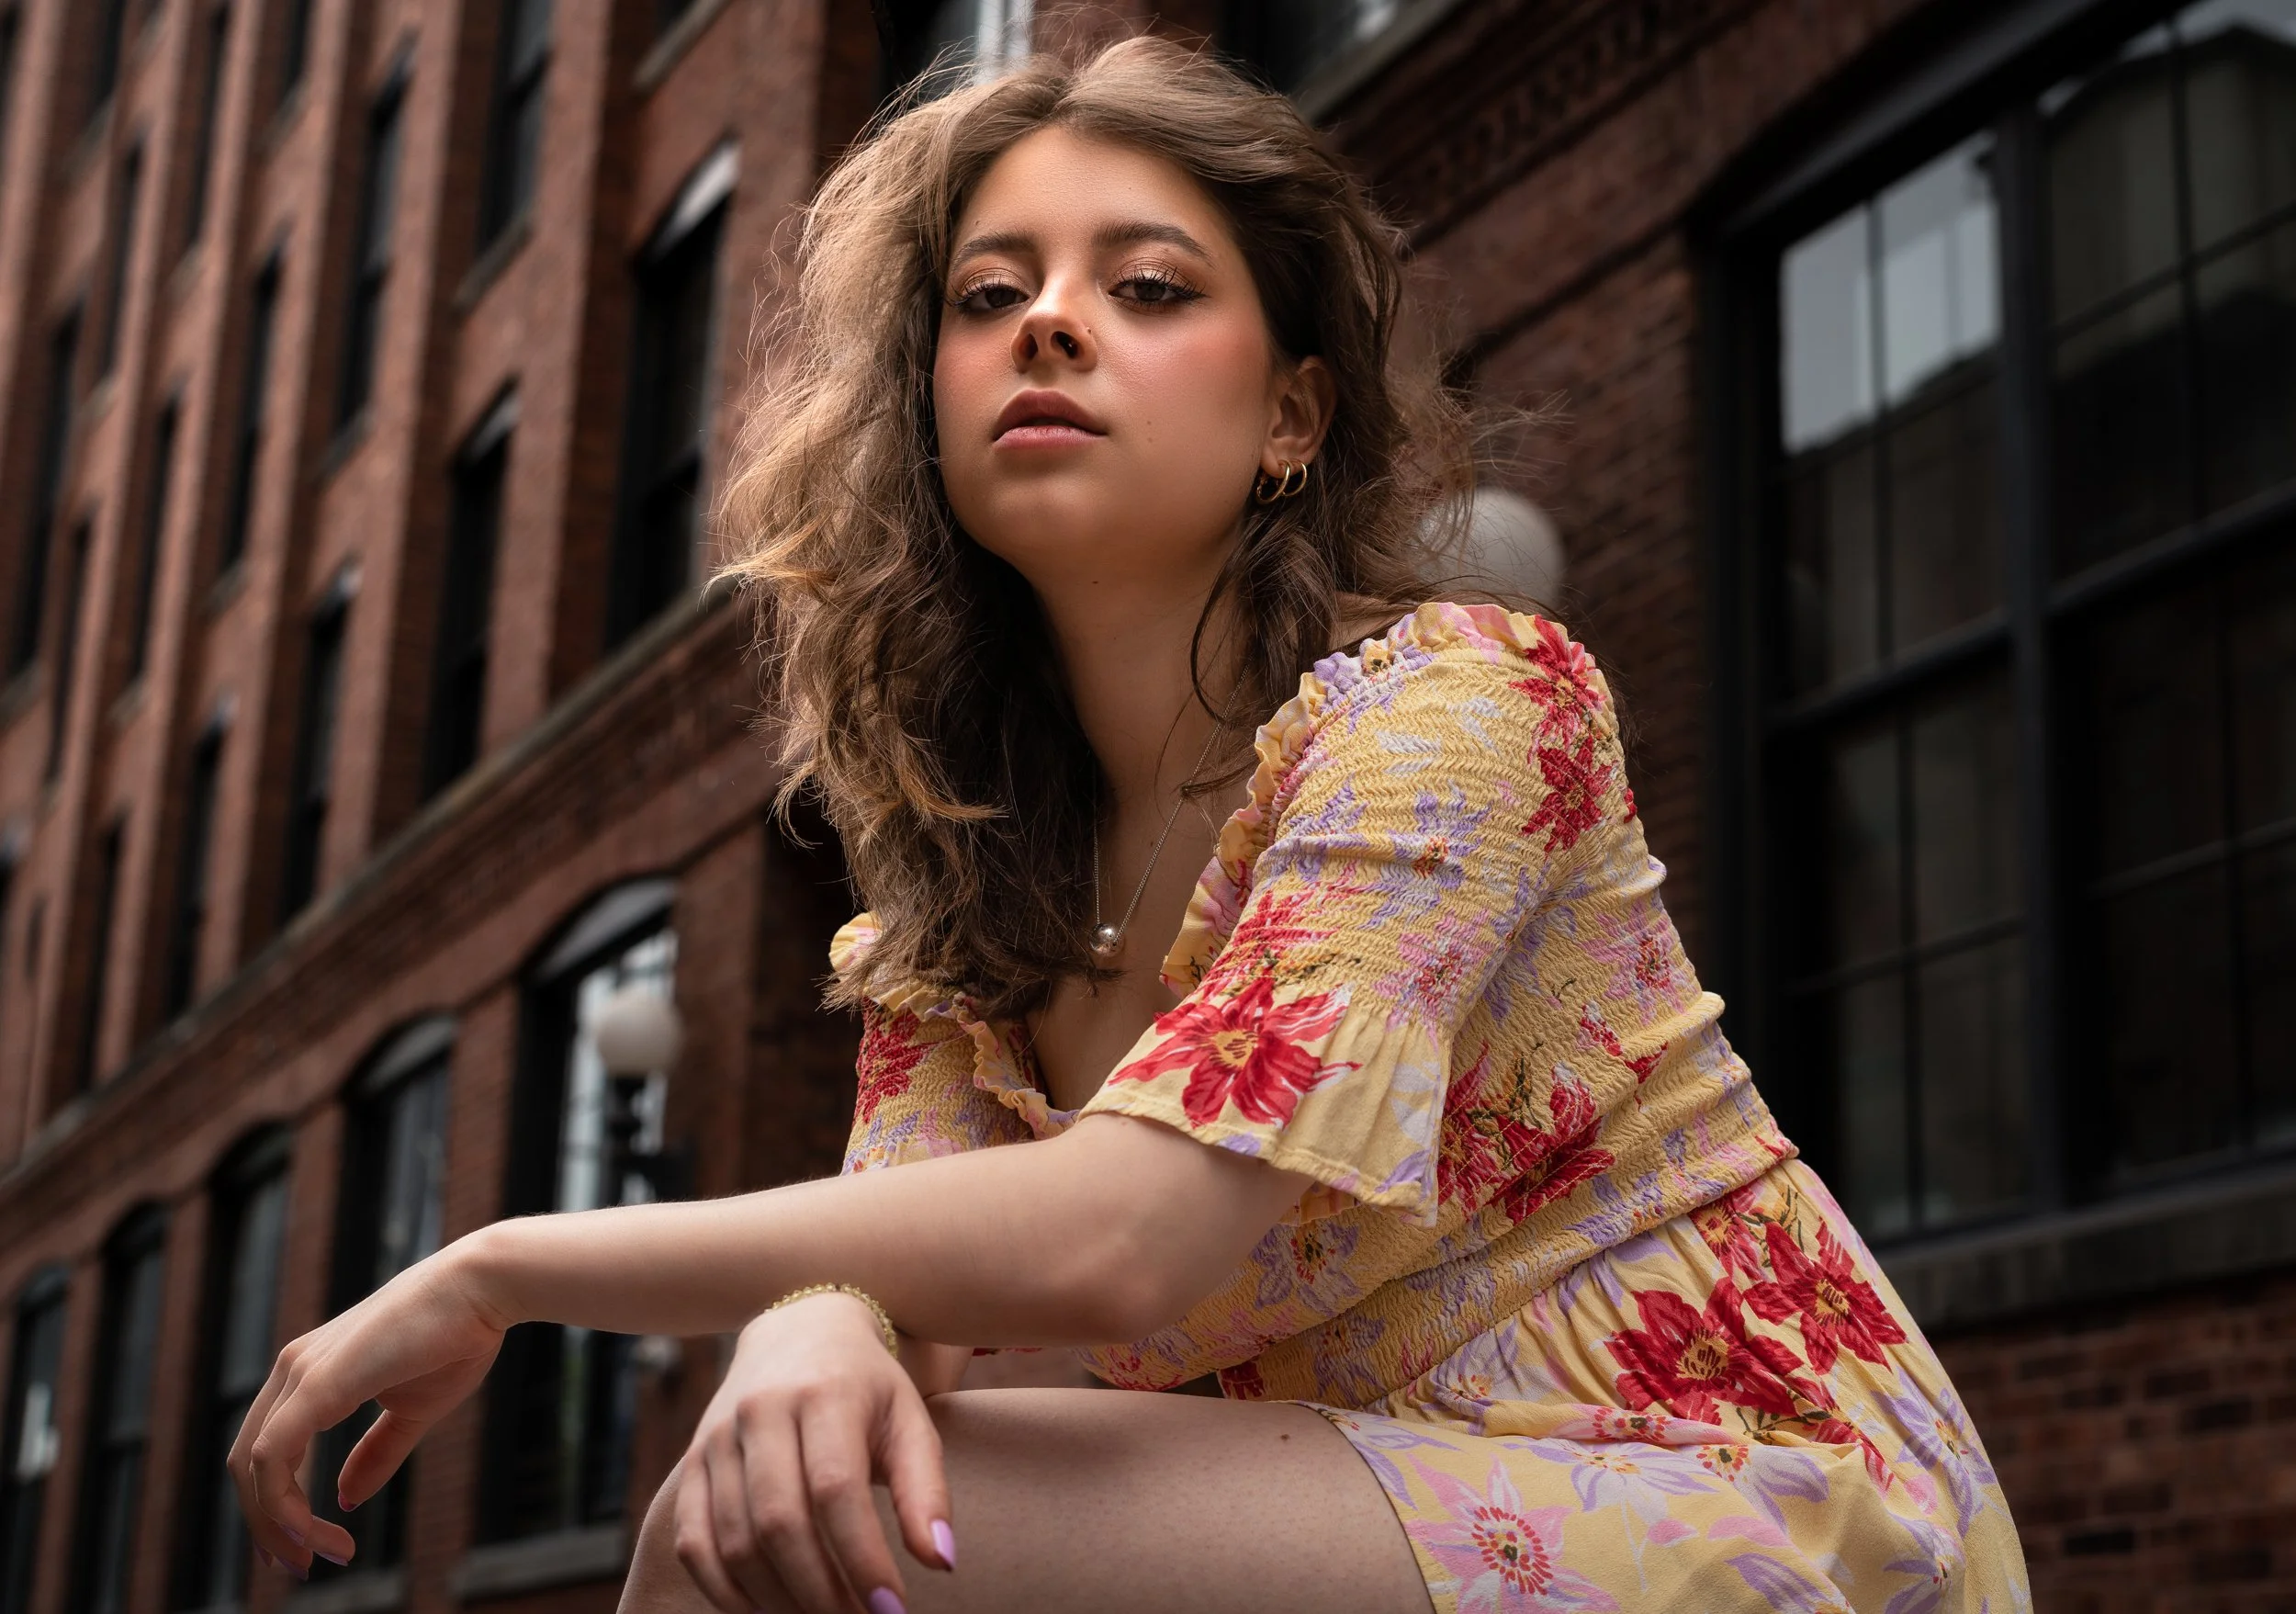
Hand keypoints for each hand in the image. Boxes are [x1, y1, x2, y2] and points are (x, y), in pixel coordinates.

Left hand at [228, 1244, 507, 1574]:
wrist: (482, 1288)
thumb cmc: (456, 1339)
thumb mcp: (412, 1412)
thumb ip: (374, 1454)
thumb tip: (344, 1500)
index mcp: (311, 1373)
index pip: (266, 1451)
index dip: (277, 1506)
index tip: (312, 1548)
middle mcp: (293, 1369)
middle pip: (247, 1465)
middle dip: (267, 1526)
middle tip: (301, 1567)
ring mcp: (299, 1372)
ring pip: (253, 1466)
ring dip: (277, 1524)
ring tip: (316, 1558)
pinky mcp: (316, 1381)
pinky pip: (273, 1456)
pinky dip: (284, 1503)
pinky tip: (316, 1529)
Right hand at [675, 1293, 952, 1613]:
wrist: (799, 1330)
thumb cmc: (867, 1388)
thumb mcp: (910, 1421)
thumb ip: (926, 1491)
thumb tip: (941, 1562)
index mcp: (824, 1393)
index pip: (836, 1490)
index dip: (863, 1559)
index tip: (893, 1611)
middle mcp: (761, 1411)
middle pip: (780, 1522)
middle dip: (820, 1591)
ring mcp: (717, 1437)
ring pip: (734, 1540)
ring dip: (778, 1600)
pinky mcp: (691, 1463)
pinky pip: (693, 1542)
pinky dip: (725, 1592)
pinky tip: (767, 1611)